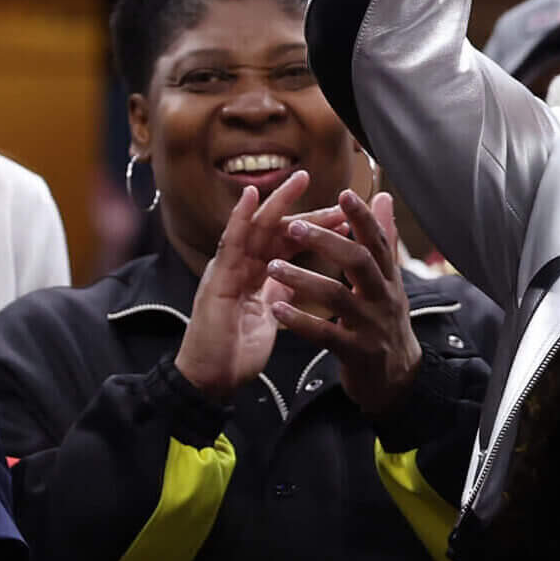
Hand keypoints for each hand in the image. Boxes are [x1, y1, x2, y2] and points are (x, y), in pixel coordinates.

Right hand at [176, 170, 316, 402]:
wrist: (213, 380)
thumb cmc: (236, 350)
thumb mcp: (267, 315)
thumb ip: (277, 292)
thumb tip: (294, 277)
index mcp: (256, 274)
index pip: (290, 243)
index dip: (317, 229)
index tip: (346, 218)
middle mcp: (242, 266)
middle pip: (278, 230)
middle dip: (309, 210)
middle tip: (339, 194)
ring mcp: (228, 269)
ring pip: (255, 227)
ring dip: (277, 201)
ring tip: (299, 180)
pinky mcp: (217, 279)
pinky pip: (229, 243)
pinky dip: (240, 218)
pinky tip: (252, 198)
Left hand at [265, 190, 424, 417]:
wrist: (396, 379)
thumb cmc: (385, 323)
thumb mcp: (388, 281)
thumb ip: (383, 240)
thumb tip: (384, 197)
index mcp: (389, 278)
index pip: (378, 240)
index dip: (363, 216)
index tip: (343, 194)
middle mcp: (384, 298)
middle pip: (359, 262)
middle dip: (327, 242)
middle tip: (294, 226)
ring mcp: (372, 326)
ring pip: (338, 296)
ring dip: (304, 279)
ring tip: (273, 267)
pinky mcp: (357, 353)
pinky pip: (326, 335)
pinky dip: (300, 321)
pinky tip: (276, 309)